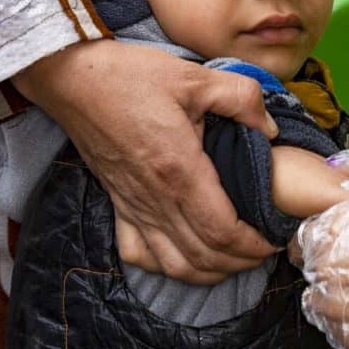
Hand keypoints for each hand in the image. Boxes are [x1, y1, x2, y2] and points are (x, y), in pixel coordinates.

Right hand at [13, 38, 278, 282]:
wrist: (73, 80)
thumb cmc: (132, 77)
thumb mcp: (196, 77)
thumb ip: (242, 98)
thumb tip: (270, 129)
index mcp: (179, 170)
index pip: (222, 230)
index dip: (253, 245)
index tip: (275, 238)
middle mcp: (155, 199)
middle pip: (203, 256)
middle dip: (241, 262)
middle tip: (266, 249)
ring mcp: (133, 207)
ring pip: (173, 265)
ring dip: (209, 271)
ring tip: (236, 259)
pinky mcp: (117, 204)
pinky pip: (140, 253)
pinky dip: (167, 266)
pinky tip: (186, 256)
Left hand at [289, 152, 348, 348]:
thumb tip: (338, 165)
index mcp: (338, 225)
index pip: (307, 230)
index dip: (327, 232)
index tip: (344, 238)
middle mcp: (328, 263)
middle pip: (312, 262)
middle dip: (332, 260)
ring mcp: (336, 304)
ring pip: (320, 295)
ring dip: (338, 290)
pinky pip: (335, 325)